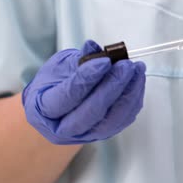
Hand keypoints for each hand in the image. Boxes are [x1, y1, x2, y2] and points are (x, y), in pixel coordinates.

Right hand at [22, 40, 145, 144]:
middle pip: (93, 111)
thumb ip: (77, 60)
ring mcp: (86, 135)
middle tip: (126, 65)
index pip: (68, 96)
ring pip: (112, 119)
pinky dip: (133, 100)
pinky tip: (138, 81)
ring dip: (129, 93)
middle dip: (113, 86)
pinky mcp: (105, 134)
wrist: (58, 110)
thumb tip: (94, 48)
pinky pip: (123, 120)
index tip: (105, 61)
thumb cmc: (55, 85)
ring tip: (137, 70)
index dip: (88, 78)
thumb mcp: (58, 67)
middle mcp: (64, 128)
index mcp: (44, 109)